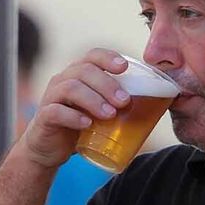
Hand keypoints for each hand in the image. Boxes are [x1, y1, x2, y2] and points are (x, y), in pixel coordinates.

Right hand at [19, 48, 130, 168]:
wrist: (50, 148)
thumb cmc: (81, 126)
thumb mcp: (100, 112)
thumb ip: (120, 105)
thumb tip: (160, 104)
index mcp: (78, 74)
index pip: (92, 56)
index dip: (108, 58)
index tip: (125, 67)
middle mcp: (63, 80)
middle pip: (84, 71)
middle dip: (106, 84)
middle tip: (124, 101)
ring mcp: (51, 98)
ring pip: (70, 88)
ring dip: (93, 100)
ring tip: (110, 114)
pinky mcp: (44, 117)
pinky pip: (56, 111)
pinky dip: (73, 117)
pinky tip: (87, 124)